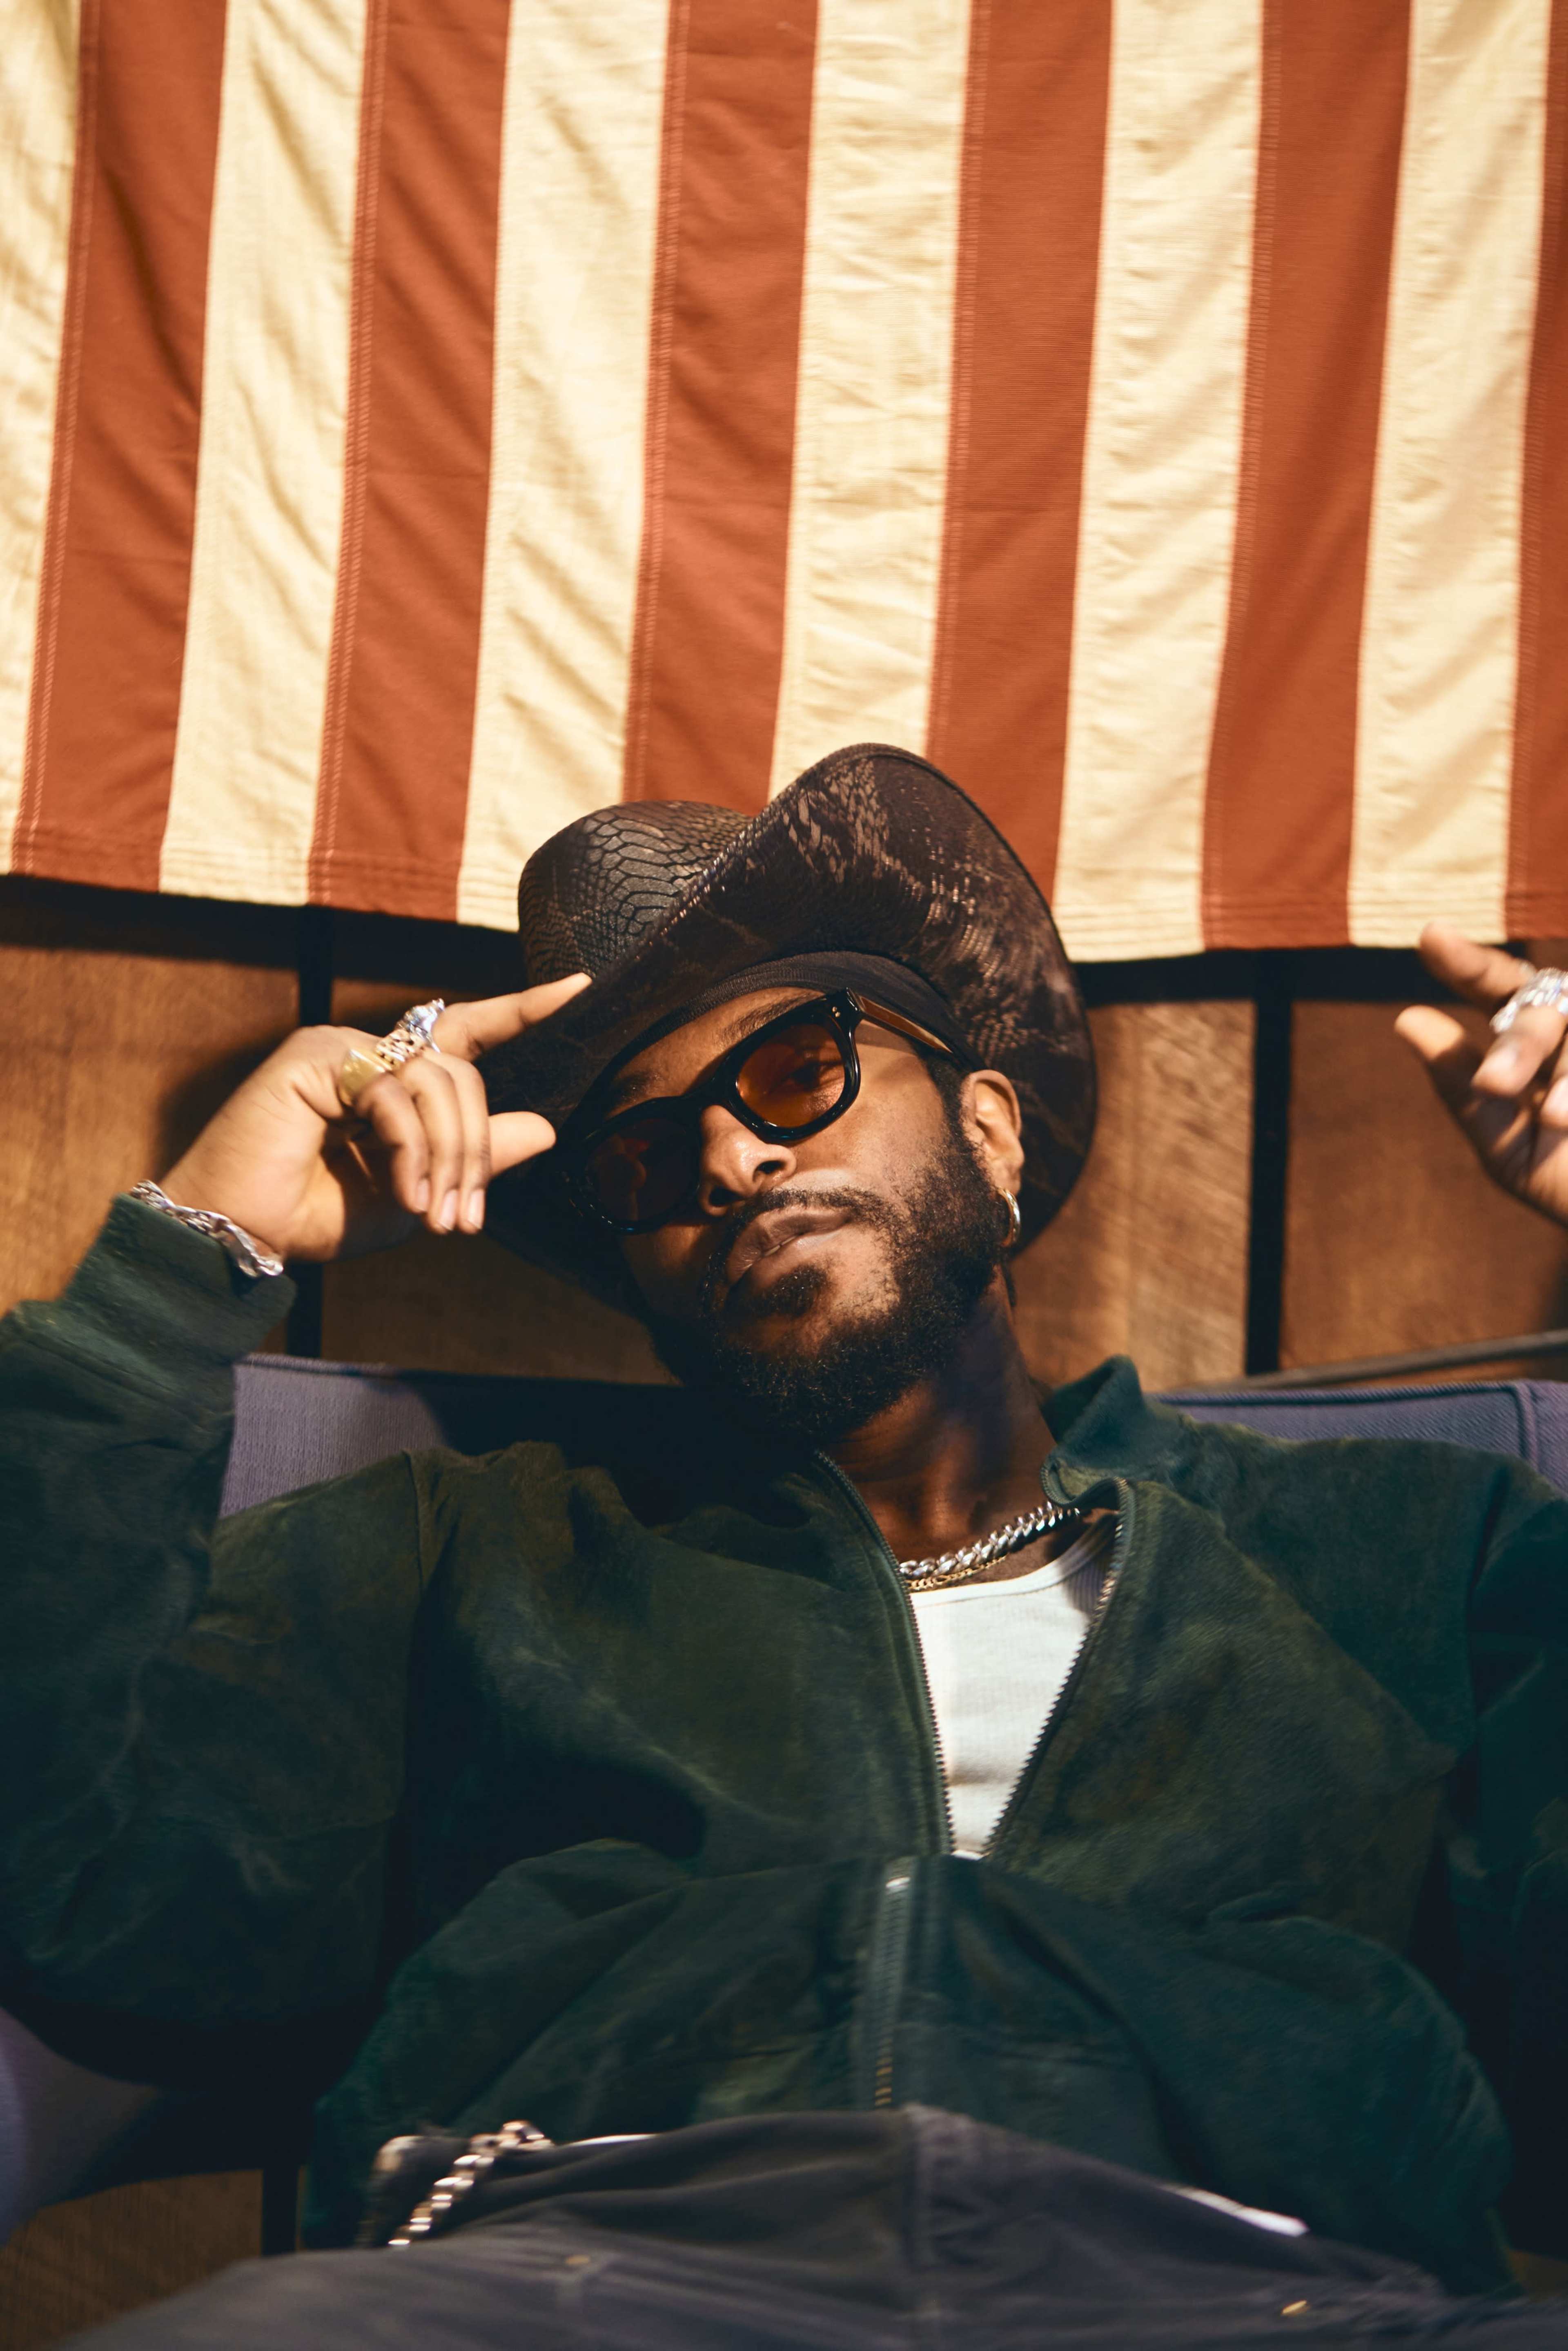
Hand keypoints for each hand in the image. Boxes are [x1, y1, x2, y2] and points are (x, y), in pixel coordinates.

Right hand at [157, 975, 589, 1262]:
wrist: (241, 1235)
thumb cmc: (316, 1216)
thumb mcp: (419, 1191)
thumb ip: (477, 1156)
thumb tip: (546, 1129)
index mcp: (395, 1079)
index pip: (469, 1032)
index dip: (523, 1009)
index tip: (581, 987)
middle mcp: (371, 1053)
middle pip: (464, 1075)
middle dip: (476, 1150)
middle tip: (465, 1220)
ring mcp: (341, 1047)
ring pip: (439, 1082)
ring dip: (449, 1156)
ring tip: (436, 1217)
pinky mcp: (316, 1057)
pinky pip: (396, 1094)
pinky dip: (411, 1149)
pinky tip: (405, 1195)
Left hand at [1395, 923, 1567, 1229]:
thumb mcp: (1511, 1150)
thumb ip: (1465, 1091)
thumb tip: (1408, 1020)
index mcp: (1538, 1047)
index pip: (1500, 989)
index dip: (1468, 962)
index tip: (1432, 935)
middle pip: (1541, 1009)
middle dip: (1518, 1047)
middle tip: (1494, 1086)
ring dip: (1566, 1079)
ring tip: (1556, 1121)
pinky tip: (1567, 1118)